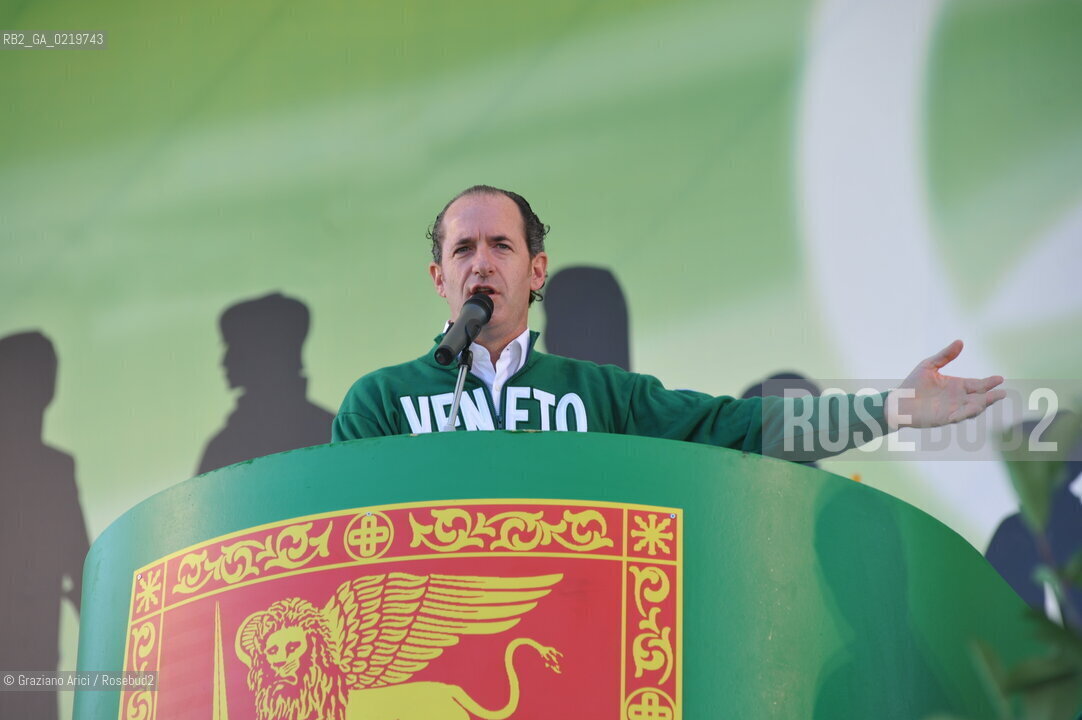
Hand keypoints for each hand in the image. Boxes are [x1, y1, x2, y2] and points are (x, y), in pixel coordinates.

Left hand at [888, 340, 1005, 428]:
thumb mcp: (929, 365)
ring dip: (980, 405)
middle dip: (991, 396)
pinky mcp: (944, 418)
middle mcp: (959, 398)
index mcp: (957, 385)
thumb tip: (960, 341)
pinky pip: (958, 417)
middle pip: (980, 398)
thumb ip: (945, 356)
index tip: (1000, 378)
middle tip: (1002, 392)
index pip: (978, 384)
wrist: (898, 402)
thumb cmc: (913, 384)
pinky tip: (968, 410)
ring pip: (972, 409)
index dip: (989, 382)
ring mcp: (953, 409)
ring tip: (987, 400)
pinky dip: (963, 414)